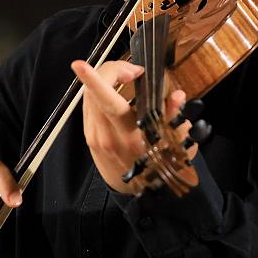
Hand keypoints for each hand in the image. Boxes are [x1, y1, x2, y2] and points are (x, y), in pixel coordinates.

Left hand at [72, 59, 192, 193]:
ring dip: (104, 78)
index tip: (80, 65)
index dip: (93, 81)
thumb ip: (173, 117)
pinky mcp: (88, 135)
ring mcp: (94, 136)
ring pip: (88, 96)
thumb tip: (178, 95)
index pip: (107, 102)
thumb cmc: (158, 165)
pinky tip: (116, 89)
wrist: (137, 193)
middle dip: (110, 70)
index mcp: (129, 136)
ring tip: (128, 76)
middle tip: (134, 70)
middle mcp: (106, 135)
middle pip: (93, 92)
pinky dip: (99, 90)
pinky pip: (89, 104)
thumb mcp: (174, 143)